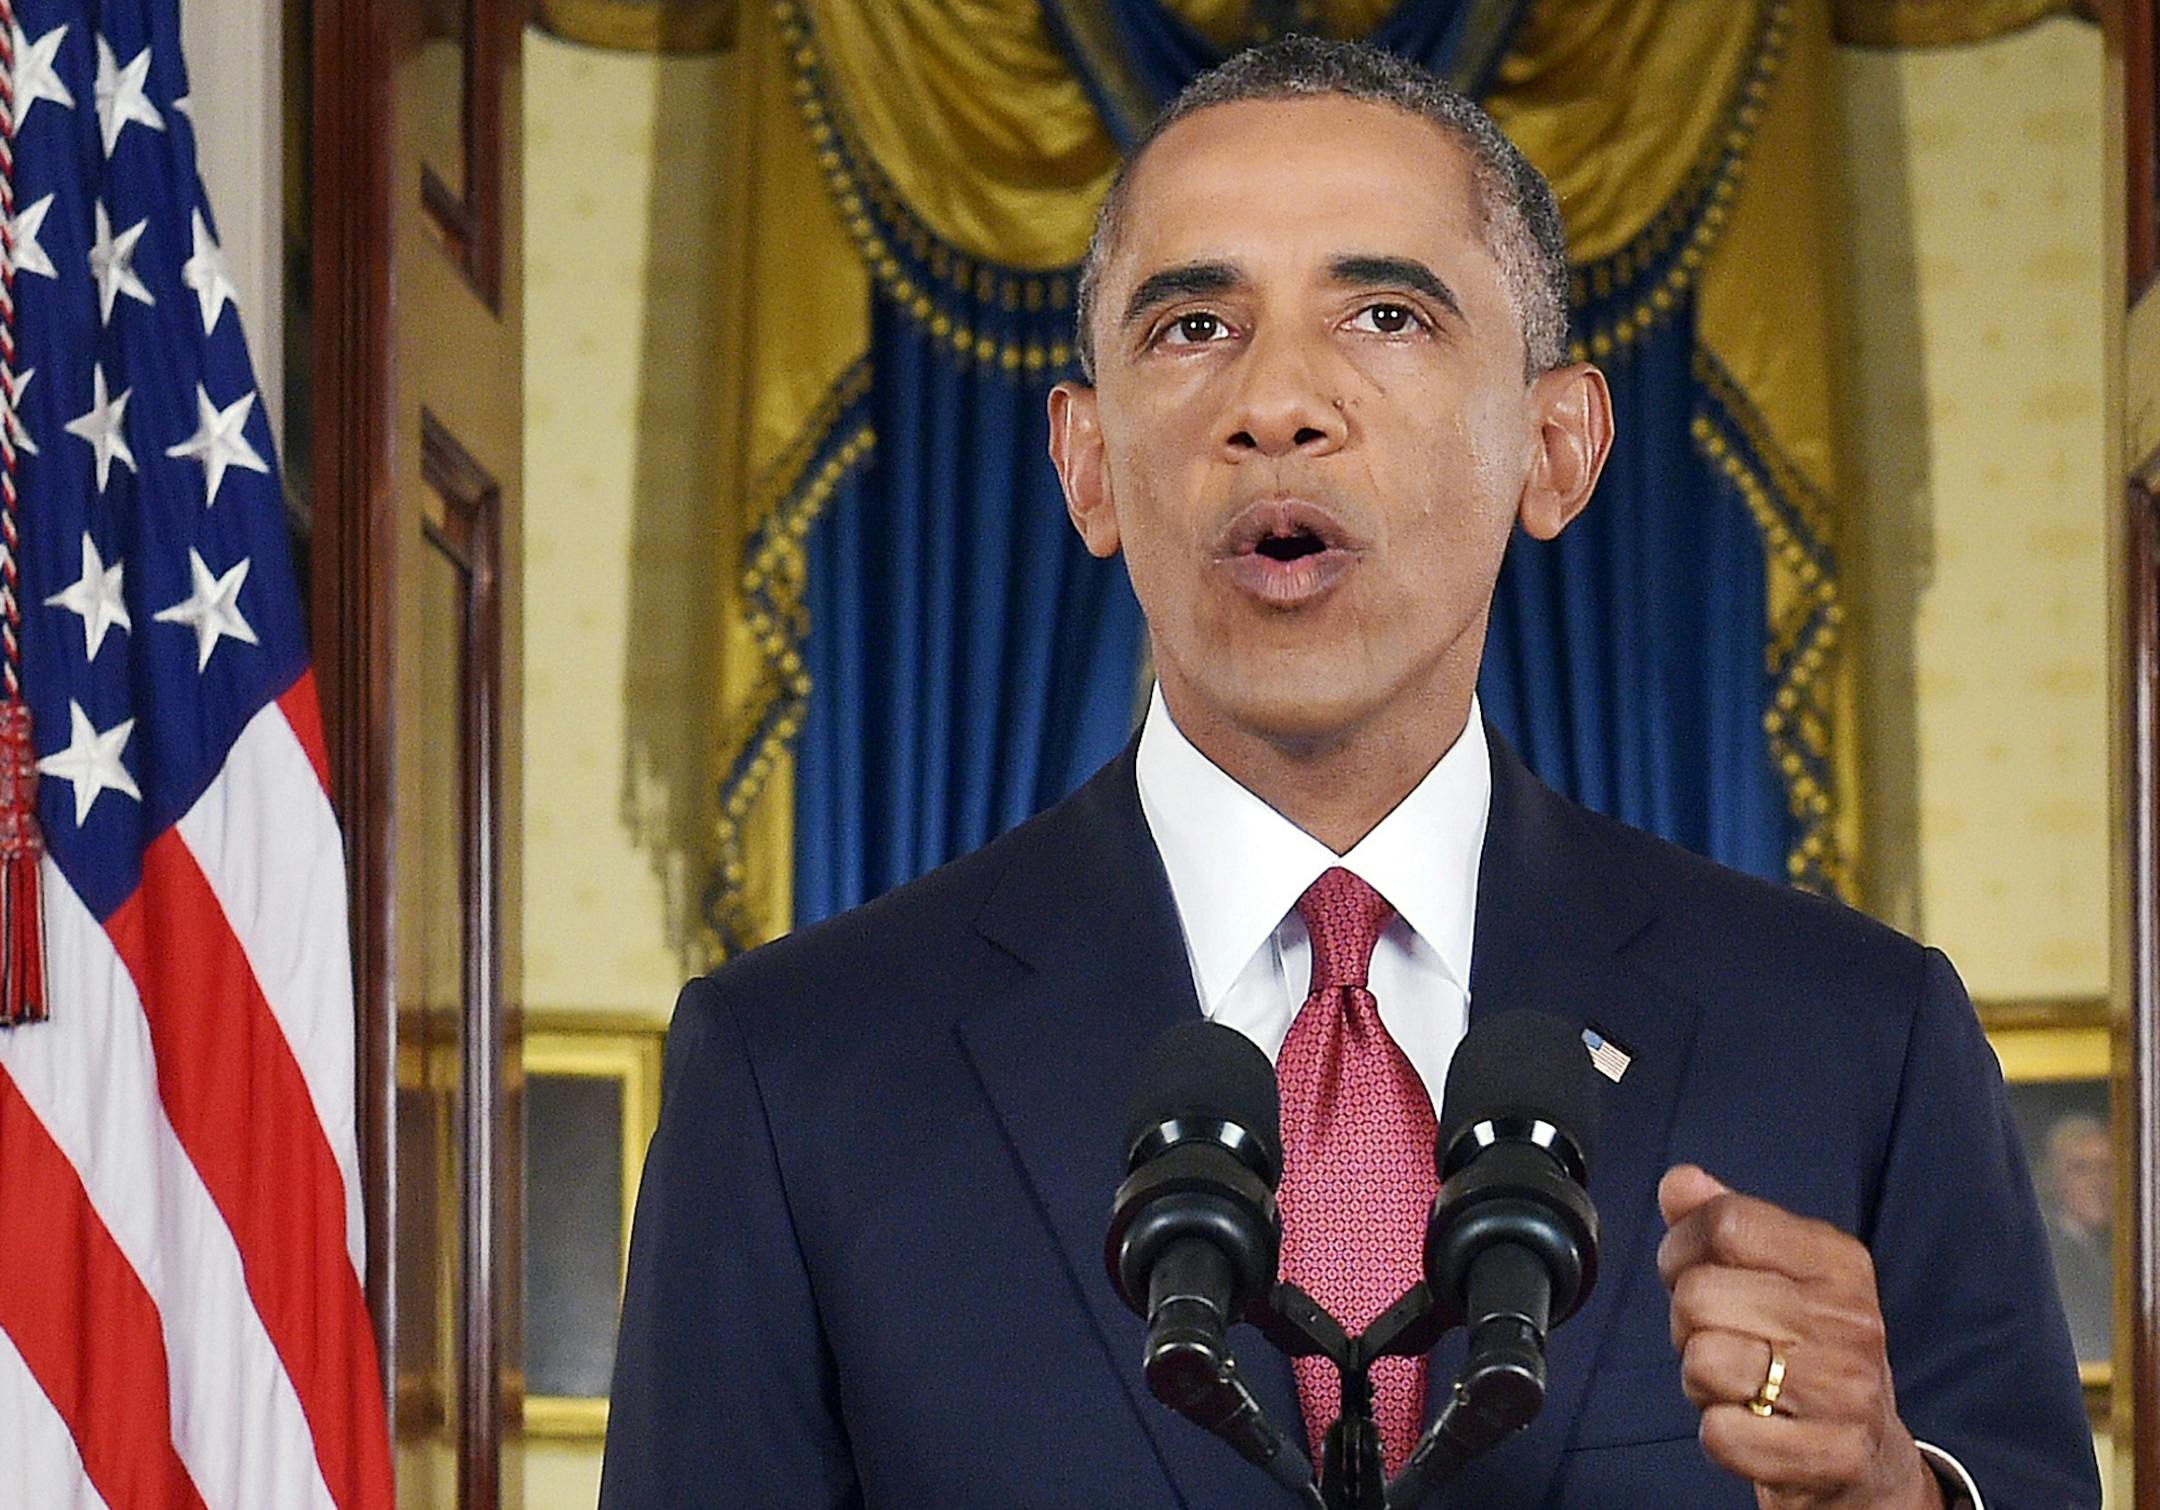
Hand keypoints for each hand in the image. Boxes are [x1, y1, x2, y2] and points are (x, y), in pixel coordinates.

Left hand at [1656, 1166, 1942, 1509]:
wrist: (1868, 1451)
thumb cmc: (1804, 1348)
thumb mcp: (1776, 1271)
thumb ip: (1723, 1218)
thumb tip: (1678, 1182)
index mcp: (1836, 1260)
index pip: (1724, 1223)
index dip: (1680, 1248)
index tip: (1688, 1272)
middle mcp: (1849, 1318)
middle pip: (1699, 1294)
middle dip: (1686, 1322)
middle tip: (1719, 1338)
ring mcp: (1847, 1390)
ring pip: (1703, 1362)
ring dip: (1699, 1380)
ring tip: (1737, 1383)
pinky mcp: (1833, 1454)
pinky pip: (1722, 1435)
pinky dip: (1720, 1436)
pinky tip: (1752, 1426)